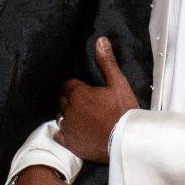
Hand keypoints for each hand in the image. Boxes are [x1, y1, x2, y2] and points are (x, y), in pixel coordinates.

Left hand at [54, 37, 138, 162]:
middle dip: (71, 98)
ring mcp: (68, 127)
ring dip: (68, 114)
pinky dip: (63, 131)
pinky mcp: (69, 143)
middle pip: (63, 99)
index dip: (77, 86)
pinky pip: (58, 134)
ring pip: (60, 115)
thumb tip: (100, 41)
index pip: (69, 84)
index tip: (85, 89)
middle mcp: (69, 110)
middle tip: (85, 101)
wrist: (126, 141)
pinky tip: (72, 130)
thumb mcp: (118, 83)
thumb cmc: (124, 112)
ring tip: (81, 115)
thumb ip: (106, 62)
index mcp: (78, 94)